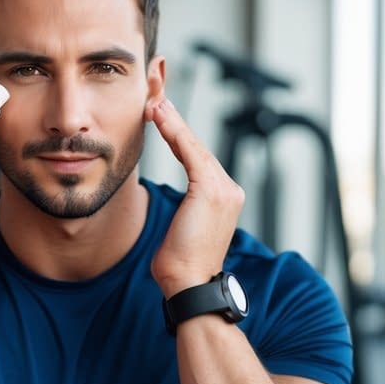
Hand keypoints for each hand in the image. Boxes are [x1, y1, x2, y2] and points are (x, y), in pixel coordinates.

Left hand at [147, 96, 244, 297]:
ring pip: (194, 147)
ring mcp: (224, 189)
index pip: (198, 160)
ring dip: (173, 122)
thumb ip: (184, 214)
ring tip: (154, 102)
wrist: (188, 284)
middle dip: (176, 124)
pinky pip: (190, 153)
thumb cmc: (179, 265)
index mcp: (224, 199)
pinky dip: (175, 132)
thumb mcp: (181, 231)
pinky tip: (160, 115)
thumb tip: (175, 214)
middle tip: (156, 99)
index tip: (162, 118)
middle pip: (198, 149)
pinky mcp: (211, 190)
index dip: (179, 137)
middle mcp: (229, 190)